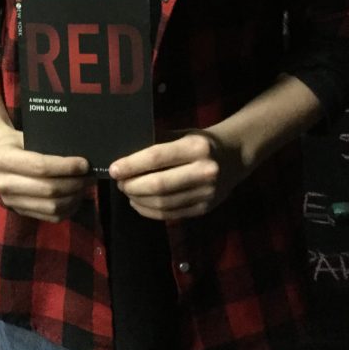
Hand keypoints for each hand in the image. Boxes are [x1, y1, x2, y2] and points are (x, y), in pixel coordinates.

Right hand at [0, 125, 90, 222]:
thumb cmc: (15, 143)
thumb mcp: (26, 137)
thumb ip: (47, 146)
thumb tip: (79, 154)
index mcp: (3, 160)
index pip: (40, 166)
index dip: (66, 167)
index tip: (84, 164)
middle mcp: (3, 184)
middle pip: (48, 189)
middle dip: (74, 183)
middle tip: (89, 176)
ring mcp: (10, 201)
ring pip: (51, 206)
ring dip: (74, 198)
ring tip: (84, 186)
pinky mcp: (19, 212)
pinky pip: (51, 217)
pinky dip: (68, 209)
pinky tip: (76, 197)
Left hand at [108, 131, 243, 219]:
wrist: (235, 156)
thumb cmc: (200, 142)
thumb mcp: (181, 134)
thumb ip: (157, 144)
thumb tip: (124, 156)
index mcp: (196, 147)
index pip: (156, 158)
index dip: (131, 165)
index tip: (113, 169)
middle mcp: (204, 170)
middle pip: (158, 185)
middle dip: (132, 186)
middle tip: (119, 183)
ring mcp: (207, 193)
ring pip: (163, 203)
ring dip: (138, 200)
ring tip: (127, 192)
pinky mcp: (206, 208)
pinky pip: (172, 214)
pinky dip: (150, 211)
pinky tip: (139, 203)